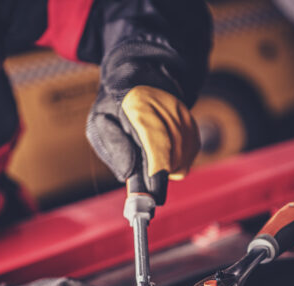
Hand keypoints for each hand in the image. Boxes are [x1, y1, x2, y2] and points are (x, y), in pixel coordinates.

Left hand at [87, 84, 199, 204]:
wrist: (140, 81)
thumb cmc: (116, 106)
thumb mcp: (100, 123)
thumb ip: (114, 148)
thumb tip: (129, 175)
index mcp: (141, 108)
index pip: (157, 144)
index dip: (156, 173)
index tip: (151, 196)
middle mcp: (168, 112)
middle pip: (172, 159)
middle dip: (156, 177)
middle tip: (142, 186)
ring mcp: (184, 119)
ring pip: (181, 162)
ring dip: (165, 171)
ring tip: (148, 162)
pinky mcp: (192, 127)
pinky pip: (188, 157)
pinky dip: (174, 163)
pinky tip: (161, 155)